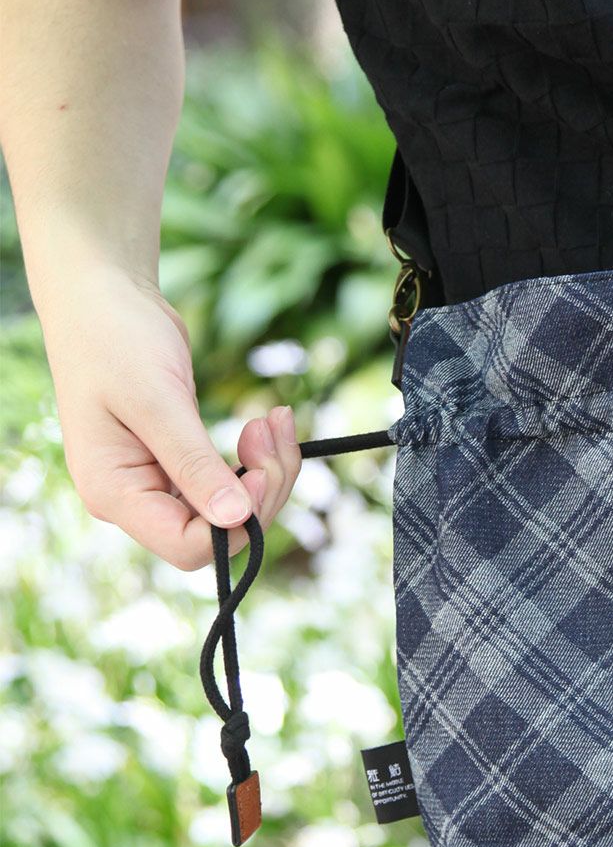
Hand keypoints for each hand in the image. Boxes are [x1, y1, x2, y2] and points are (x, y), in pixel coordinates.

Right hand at [41, 262, 303, 568]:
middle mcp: (134, 498)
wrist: (104, 298)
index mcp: (114, 494)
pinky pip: (230, 480)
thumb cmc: (115, 340)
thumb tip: (234, 520)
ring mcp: (157, 481)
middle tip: (272, 428)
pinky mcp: (180, 461)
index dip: (235, 522)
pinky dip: (258, 457)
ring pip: (232, 509)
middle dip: (261, 490)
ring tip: (275, 419)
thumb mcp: (157, 400)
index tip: (260, 469)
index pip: (188, 548)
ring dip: (267, 470)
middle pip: (218, 533)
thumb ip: (194, 463)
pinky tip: (269, 421)